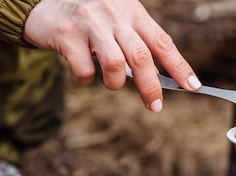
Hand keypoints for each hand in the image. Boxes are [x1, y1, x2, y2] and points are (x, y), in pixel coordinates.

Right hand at [23, 0, 200, 111]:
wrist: (42, 4)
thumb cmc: (89, 19)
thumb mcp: (117, 20)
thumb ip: (136, 43)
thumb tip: (156, 81)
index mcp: (132, 11)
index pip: (162, 41)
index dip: (179, 66)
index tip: (193, 87)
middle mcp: (114, 13)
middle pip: (141, 56)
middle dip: (151, 87)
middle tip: (155, 105)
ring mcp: (90, 23)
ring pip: (115, 64)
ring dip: (115, 82)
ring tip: (109, 80)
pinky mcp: (67, 35)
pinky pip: (85, 70)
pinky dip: (87, 78)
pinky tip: (84, 70)